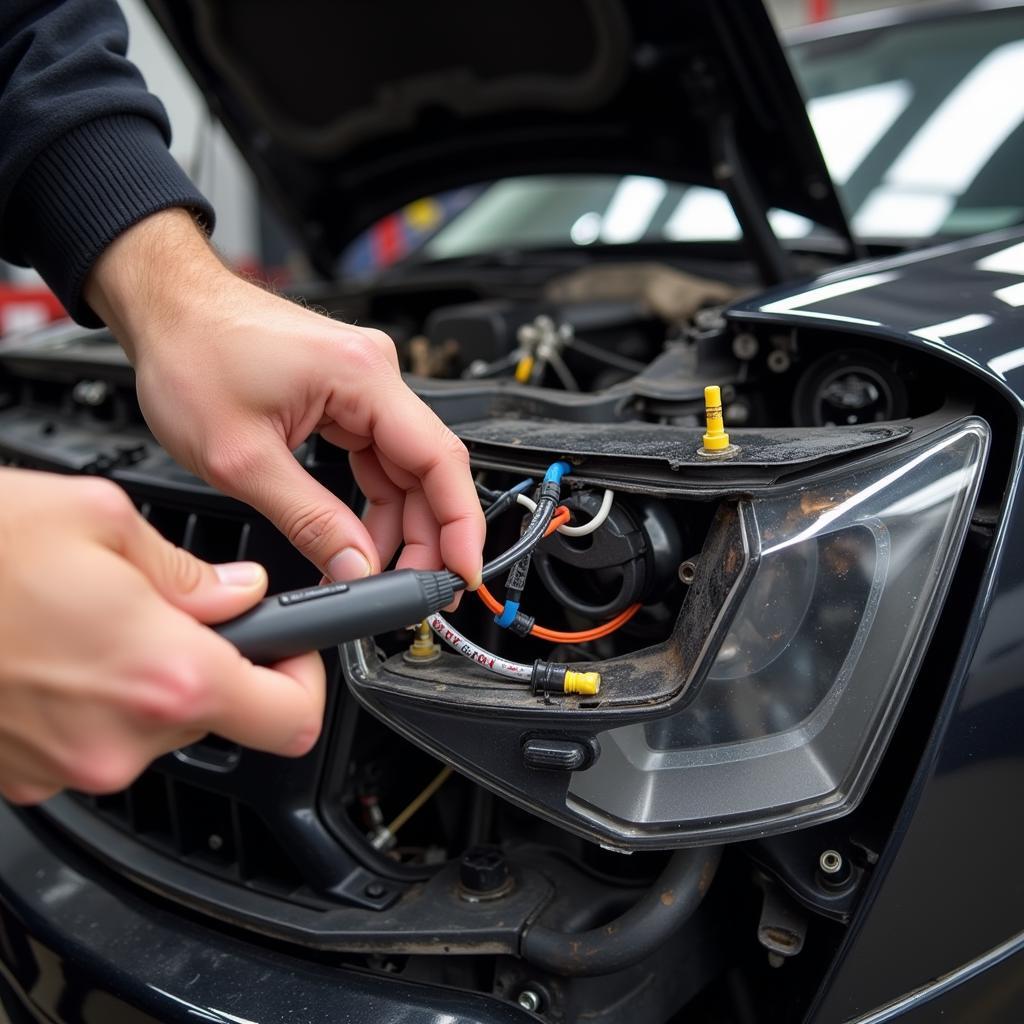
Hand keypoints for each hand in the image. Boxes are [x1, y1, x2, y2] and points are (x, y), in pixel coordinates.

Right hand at [0, 469, 324, 804]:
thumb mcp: (99, 519)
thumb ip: (190, 572)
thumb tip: (242, 591)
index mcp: (164, 675)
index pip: (290, 716)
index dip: (305, 680)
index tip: (295, 649)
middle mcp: (120, 740)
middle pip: (219, 718)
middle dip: (215, 664)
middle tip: (177, 611)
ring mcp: (66, 767)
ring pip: (152, 728)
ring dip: (148, 679)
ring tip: (98, 620)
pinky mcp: (23, 775)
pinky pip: (92, 739)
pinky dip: (95, 700)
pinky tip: (59, 649)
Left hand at [85, 210, 484, 587]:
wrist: (165, 308)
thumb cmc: (190, 353)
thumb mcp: (242, 459)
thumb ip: (308, 520)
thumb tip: (355, 567)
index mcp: (362, 375)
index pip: (439, 459)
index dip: (460, 524)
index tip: (463, 570)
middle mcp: (375, 373)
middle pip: (427, 470)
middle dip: (426, 536)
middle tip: (415, 590)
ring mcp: (363, 384)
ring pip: (404, 470)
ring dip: (397, 525)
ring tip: (374, 573)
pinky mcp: (346, 395)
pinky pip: (377, 459)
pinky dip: (373, 502)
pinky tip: (358, 537)